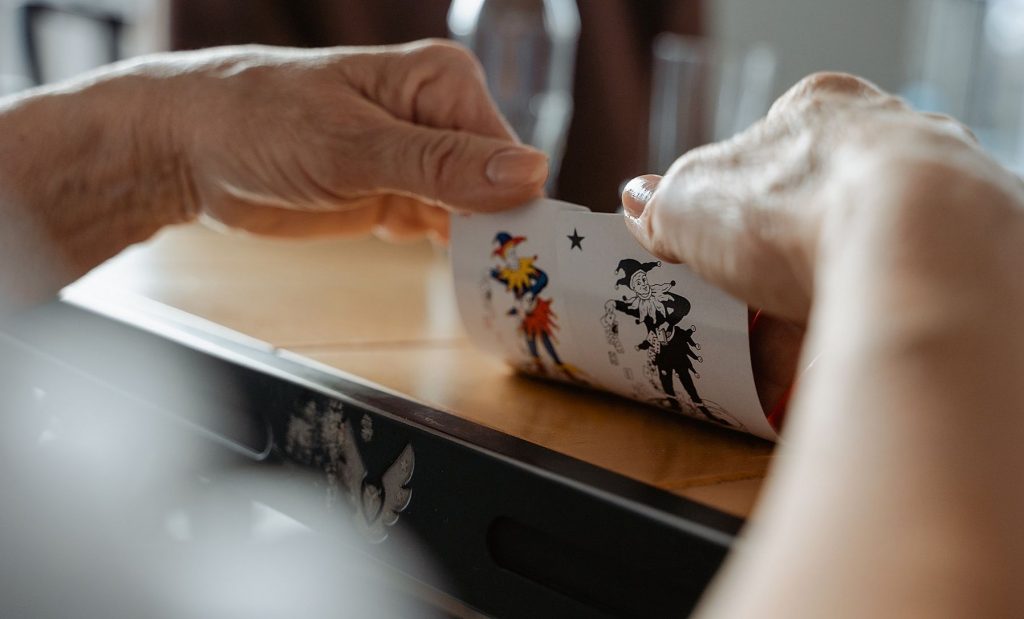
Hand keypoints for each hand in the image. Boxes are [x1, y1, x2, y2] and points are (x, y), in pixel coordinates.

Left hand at [158, 40, 546, 241]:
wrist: (190, 150)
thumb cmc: (258, 122)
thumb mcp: (353, 147)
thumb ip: (441, 164)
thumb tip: (531, 172)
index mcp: (443, 82)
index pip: (509, 155)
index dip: (514, 207)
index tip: (513, 255)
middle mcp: (440, 116)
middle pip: (499, 187)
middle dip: (492, 229)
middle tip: (483, 272)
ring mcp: (420, 159)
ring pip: (474, 213)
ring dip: (467, 245)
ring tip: (449, 264)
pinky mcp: (398, 195)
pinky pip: (442, 229)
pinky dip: (438, 250)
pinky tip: (419, 252)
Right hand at [623, 74, 1023, 617]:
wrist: (917, 246)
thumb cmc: (800, 203)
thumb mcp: (692, 202)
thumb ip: (662, 202)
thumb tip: (636, 200)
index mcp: (823, 110)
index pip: (769, 157)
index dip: (735, 210)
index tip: (715, 254)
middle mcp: (891, 141)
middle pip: (815, 210)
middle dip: (775, 266)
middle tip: (744, 313)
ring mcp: (936, 198)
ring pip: (858, 258)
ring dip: (812, 307)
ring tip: (778, 358)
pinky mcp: (962, 256)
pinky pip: (894, 296)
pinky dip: (856, 330)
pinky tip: (825, 363)